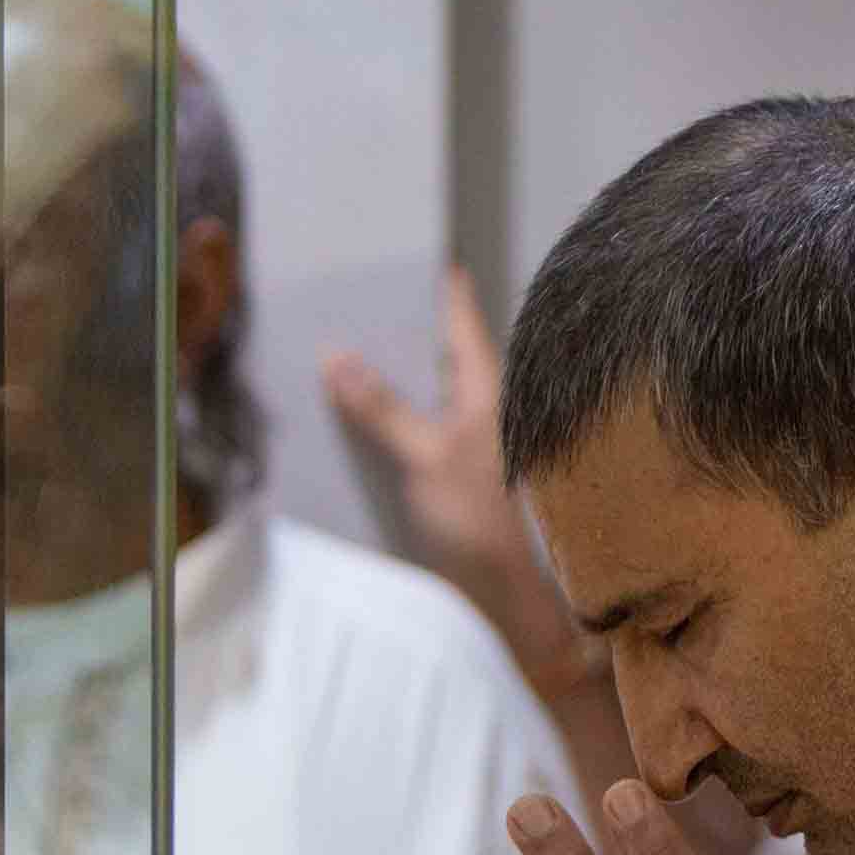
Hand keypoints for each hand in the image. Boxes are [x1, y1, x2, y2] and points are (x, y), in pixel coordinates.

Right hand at [325, 266, 572, 668]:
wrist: (516, 599)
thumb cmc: (483, 522)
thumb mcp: (426, 457)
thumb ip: (384, 409)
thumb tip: (337, 356)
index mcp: (490, 390)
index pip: (462, 322)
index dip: (441, 288)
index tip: (421, 256)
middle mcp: (490, 411)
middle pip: (445, 356)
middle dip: (406, 334)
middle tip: (362, 305)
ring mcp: (479, 446)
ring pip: (434, 395)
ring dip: (399, 380)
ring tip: (350, 356)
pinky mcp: (464, 479)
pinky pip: (426, 431)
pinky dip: (399, 419)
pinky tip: (366, 421)